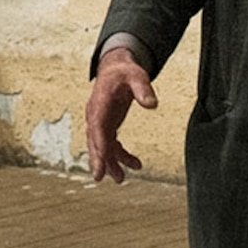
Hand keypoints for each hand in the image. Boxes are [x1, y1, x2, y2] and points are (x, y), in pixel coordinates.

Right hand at [84, 51, 153, 182]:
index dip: (98, 147)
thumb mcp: (136, 75)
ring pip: (102, 146)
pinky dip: (121, 156)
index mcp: (99, 103)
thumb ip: (143, 89)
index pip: (97, 128)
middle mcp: (96, 115)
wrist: (116, 68)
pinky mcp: (107, 125)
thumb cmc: (125, 72)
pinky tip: (136, 164)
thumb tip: (153, 105)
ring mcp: (100, 121)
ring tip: (121, 179)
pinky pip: (111, 144)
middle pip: (95, 140)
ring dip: (110, 162)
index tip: (99, 164)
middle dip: (98, 159)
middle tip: (100, 177)